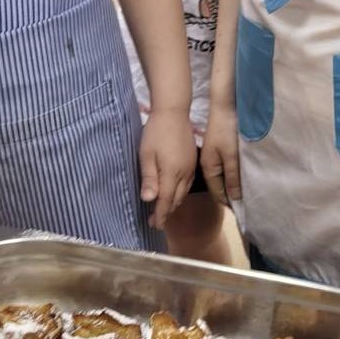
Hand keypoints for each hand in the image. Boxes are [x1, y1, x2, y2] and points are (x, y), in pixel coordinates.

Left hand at [139, 109, 195, 228]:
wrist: (173, 113)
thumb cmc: (155, 133)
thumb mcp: (146, 154)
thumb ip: (149, 178)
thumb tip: (149, 200)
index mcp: (172, 173)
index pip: (166, 201)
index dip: (160, 215)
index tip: (154, 225)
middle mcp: (185, 174)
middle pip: (176, 199)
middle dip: (166, 212)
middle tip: (155, 221)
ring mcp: (191, 168)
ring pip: (183, 193)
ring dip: (173, 204)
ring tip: (163, 210)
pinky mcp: (193, 162)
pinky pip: (187, 185)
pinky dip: (179, 193)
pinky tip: (173, 194)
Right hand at [199, 105, 240, 205]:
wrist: (225, 106)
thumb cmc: (227, 131)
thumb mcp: (231, 156)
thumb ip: (233, 177)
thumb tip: (234, 198)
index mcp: (209, 168)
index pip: (218, 193)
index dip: (230, 203)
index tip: (244, 211)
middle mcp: (209, 165)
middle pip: (220, 186)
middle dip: (232, 195)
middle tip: (249, 203)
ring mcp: (214, 157)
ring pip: (224, 177)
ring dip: (235, 185)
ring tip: (250, 192)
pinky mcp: (221, 150)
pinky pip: (227, 168)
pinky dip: (235, 174)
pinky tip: (245, 175)